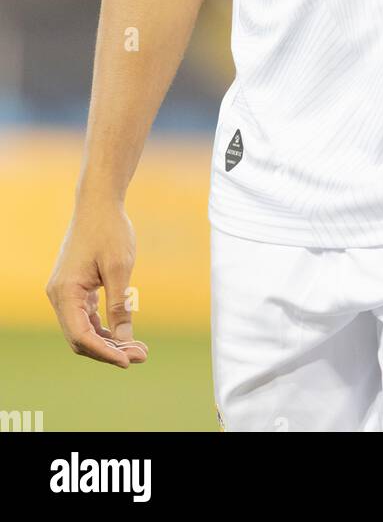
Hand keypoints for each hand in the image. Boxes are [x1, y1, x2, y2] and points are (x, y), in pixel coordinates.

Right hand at [46, 198, 147, 367]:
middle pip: (80, 338)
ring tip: (139, 348)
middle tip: (141, 355)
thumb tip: (125, 340)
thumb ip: (120, 304)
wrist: (98, 203)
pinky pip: (85, 317)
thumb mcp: (120, 268)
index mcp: (65, 292)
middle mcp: (58, 296)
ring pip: (83, 330)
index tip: (129, 361)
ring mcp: (64, 293)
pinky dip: (103, 328)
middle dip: (109, 350)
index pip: (81, 336)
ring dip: (108, 341)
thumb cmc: (109, 230)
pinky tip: (125, 333)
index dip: (105, 352)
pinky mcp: (73, 288)